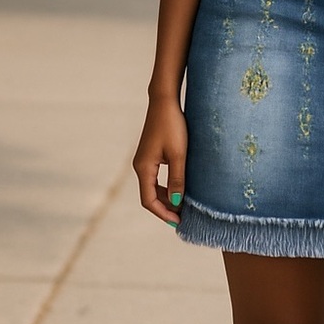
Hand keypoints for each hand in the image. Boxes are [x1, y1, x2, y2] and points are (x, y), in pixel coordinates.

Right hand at [132, 95, 187, 225]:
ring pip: (152, 187)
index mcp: (144, 168)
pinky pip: (156, 177)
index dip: (163, 213)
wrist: (165, 101)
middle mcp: (140, 166)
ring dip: (166, 197)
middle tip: (183, 217)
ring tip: (183, 206)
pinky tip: (179, 188)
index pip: (148, 200)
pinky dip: (166, 186)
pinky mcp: (151, 154)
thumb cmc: (172, 125)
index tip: (178, 221)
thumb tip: (177, 203)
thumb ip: (177, 179)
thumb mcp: (178, 154)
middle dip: (165, 208)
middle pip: (149, 196)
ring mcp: (144, 160)